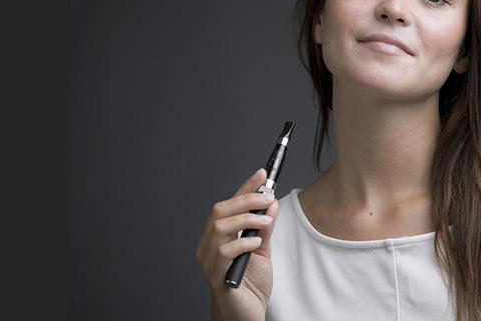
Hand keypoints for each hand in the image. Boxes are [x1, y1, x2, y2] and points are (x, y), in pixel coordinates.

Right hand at [196, 168, 279, 320]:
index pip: (229, 204)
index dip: (245, 187)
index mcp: (219, 237)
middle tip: (268, 198)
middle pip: (220, 211)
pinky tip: (256, 244)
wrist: (247, 314)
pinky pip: (224, 252)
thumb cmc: (251, 285)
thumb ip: (265, 228)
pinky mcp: (216, 276)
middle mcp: (209, 246)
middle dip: (246, 199)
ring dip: (246, 219)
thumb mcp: (263, 250)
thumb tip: (271, 203)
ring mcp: (209, 261)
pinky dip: (243, 243)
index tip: (262, 174)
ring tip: (266, 222)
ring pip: (219, 227)